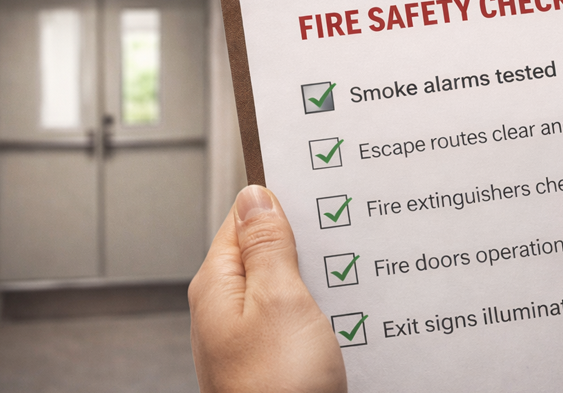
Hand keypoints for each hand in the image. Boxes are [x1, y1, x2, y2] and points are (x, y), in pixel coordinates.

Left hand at [189, 185, 346, 392]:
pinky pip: (295, 320)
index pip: (243, 218)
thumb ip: (268, 245)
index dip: (280, 201)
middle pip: (266, 252)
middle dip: (304, 244)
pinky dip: (319, 312)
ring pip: (286, 287)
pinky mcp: (272, 360)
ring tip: (345, 278)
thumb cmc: (277, 389)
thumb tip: (256, 197)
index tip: (314, 189)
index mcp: (217, 283)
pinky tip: (340, 314)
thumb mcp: (281, 300)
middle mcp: (226, 308)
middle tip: (341, 236)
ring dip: (316, 281)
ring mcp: (248, 336)